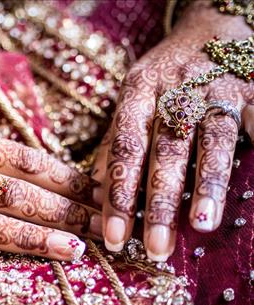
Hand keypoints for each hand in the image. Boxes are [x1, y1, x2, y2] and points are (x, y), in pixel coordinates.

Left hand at [91, 2, 252, 260]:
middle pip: (164, 151)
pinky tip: (246, 190)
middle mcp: (174, 90)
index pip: (124, 150)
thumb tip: (94, 189)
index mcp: (138, 93)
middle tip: (154, 248)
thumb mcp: (132, 98)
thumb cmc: (165, 75)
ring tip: (200, 226)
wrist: (211, 28)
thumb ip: (116, 142)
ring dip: (206, 186)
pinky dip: (250, 153)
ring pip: (210, 142)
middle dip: (157, 202)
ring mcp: (215, 90)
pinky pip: (250, 126)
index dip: (117, 195)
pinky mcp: (250, 91)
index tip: (114, 237)